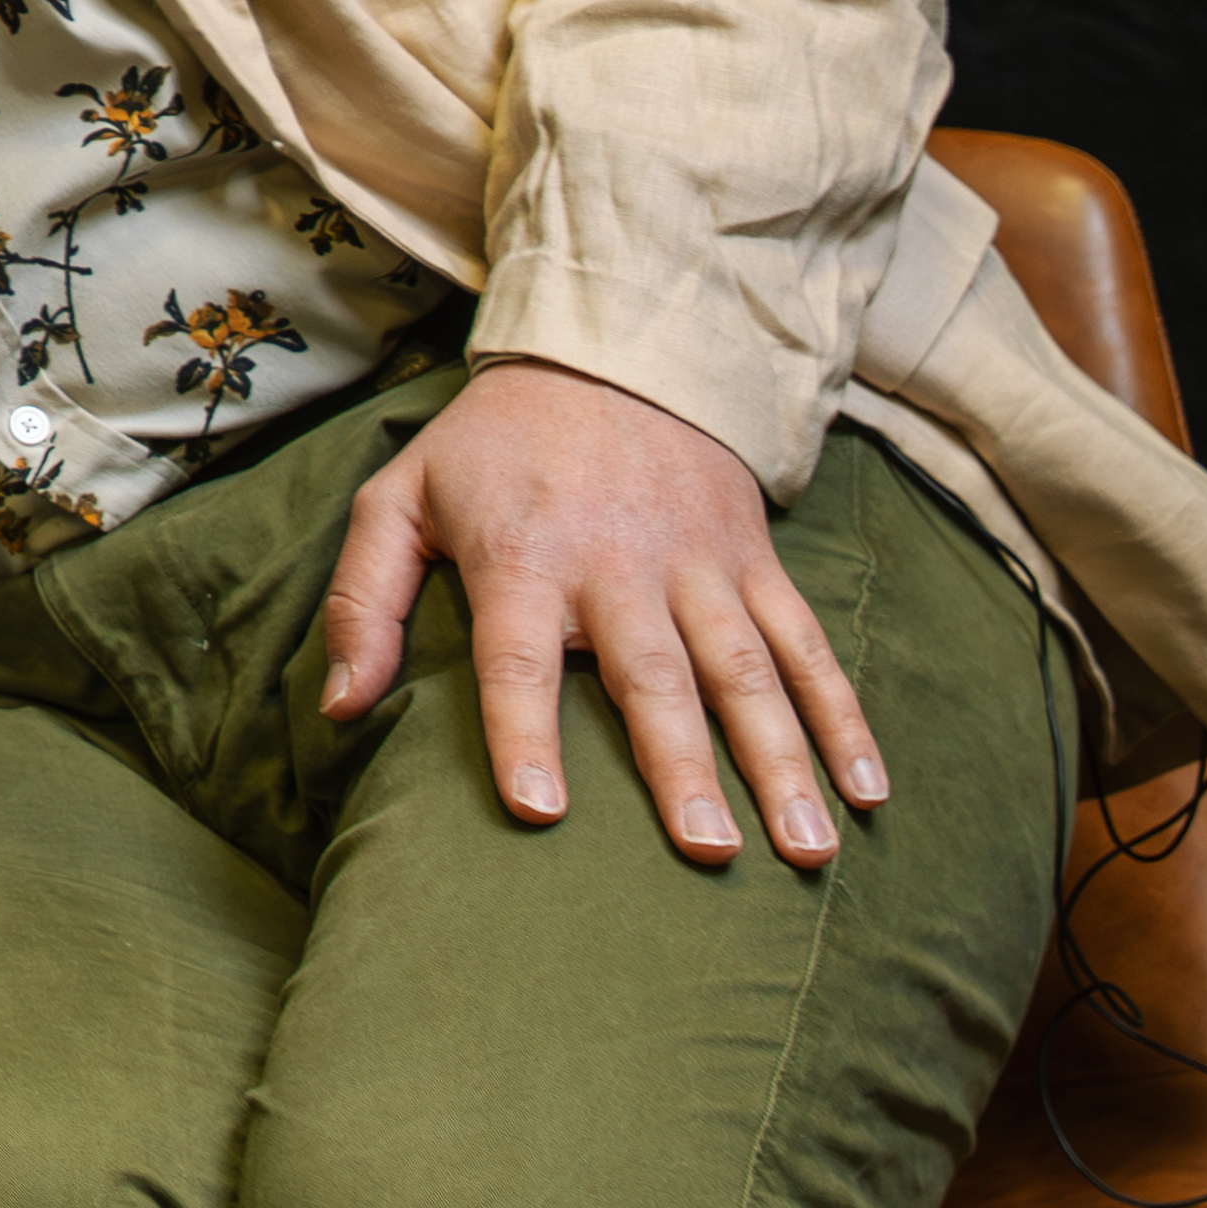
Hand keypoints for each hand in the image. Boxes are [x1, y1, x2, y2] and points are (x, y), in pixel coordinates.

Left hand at [316, 357, 888, 868]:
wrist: (609, 354)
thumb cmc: (489, 451)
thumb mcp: (398, 499)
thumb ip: (360, 601)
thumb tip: (339, 707)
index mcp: (522, 556)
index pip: (518, 659)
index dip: (525, 734)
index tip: (539, 812)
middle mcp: (618, 565)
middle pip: (654, 679)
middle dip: (682, 769)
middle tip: (708, 853)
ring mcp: (699, 566)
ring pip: (747, 673)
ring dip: (782, 761)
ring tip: (807, 848)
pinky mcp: (756, 562)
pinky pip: (808, 646)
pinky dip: (843, 715)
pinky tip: (867, 787)